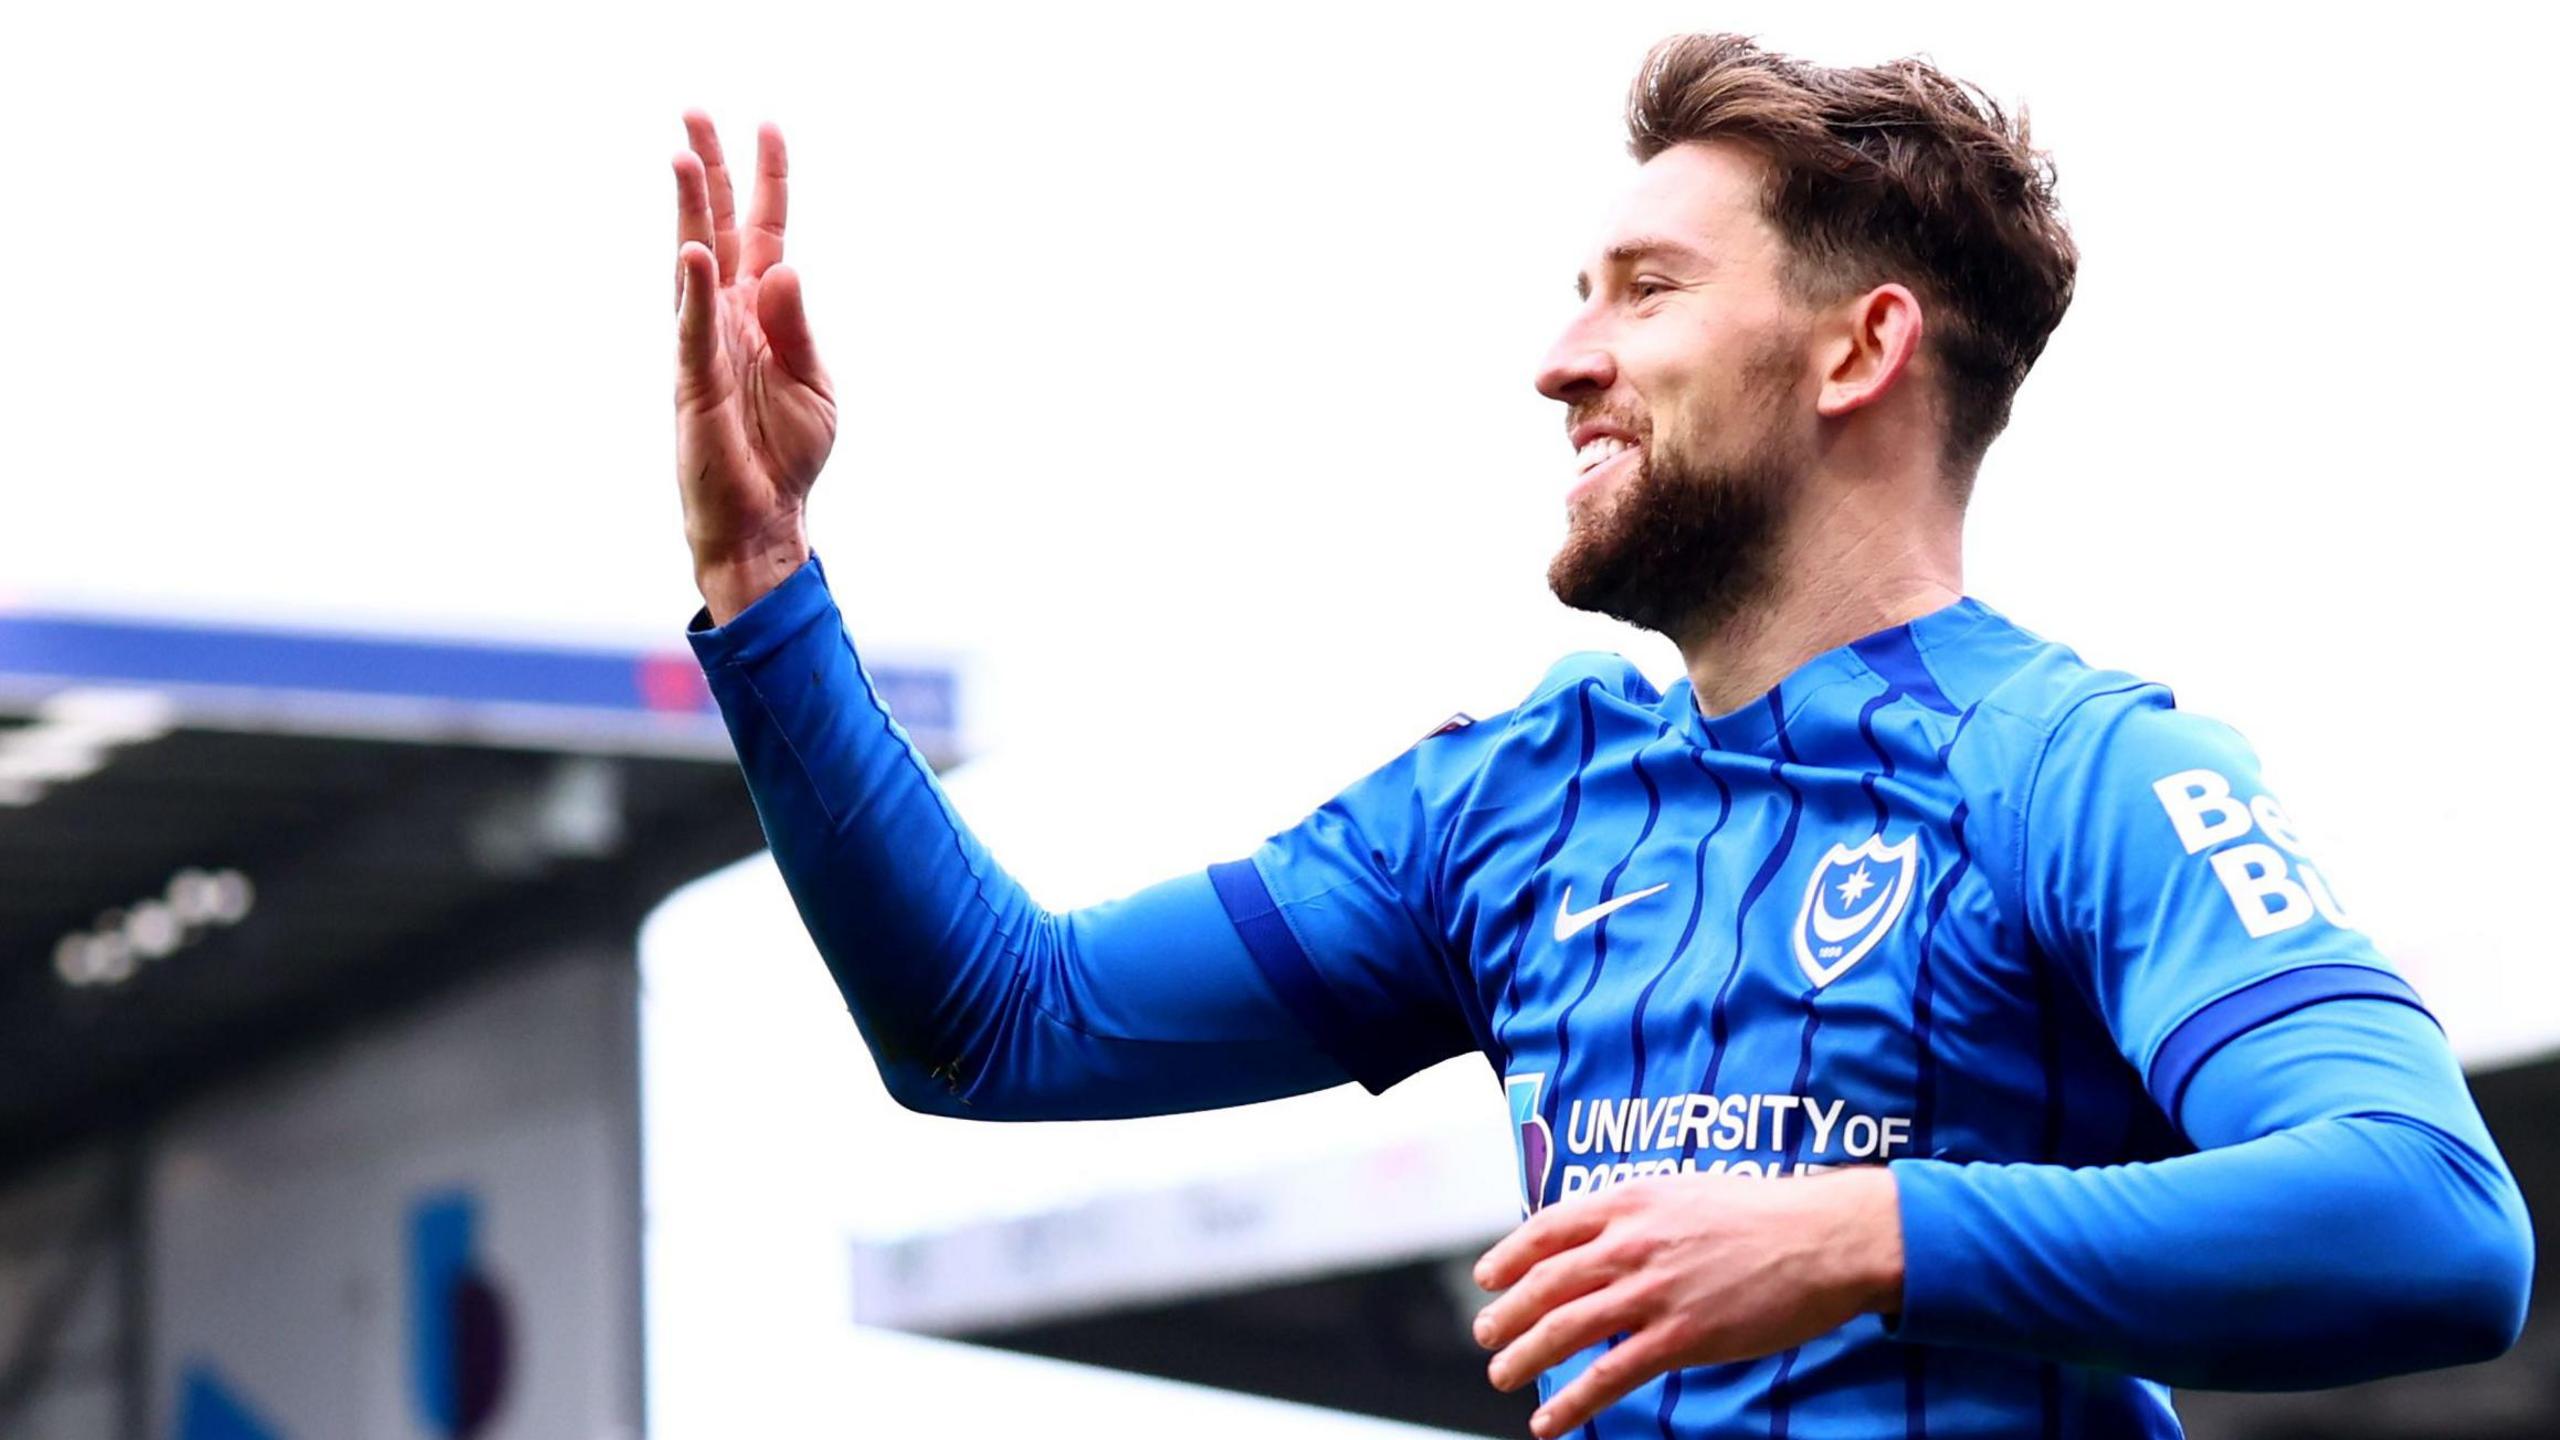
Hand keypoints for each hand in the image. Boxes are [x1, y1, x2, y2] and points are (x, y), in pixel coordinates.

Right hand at [672, 113, 836, 622]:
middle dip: (711, 173)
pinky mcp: (695, 386)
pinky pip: (694, 331)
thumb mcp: (814, 385)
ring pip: (694, 267)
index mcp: (763, 315)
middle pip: (718, 231)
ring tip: (685, 159)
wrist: (766, 521)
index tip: (767, 127)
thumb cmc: (786, 454)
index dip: (768, 183)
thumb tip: (785, 268)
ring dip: (691, 213)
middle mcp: (729, 320)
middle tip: (696, 114)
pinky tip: (692, 251)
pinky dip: (694, 292)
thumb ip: (799, 328)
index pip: (765, 234)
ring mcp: (707, 348)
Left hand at [1470, 1168, 1903, 1438]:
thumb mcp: (1686, 1192)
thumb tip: (1600, 1237)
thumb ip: (1637, 1215)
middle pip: (1545, 1283)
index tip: (1487, 1278)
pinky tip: (1549, 1421)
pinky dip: (1571, 1401)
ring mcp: (1653, 1292)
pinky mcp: (1681, 1338)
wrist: (1824, 1238)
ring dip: (1523, 1356)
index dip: (1508, 1257)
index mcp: (1631, 1200)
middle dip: (1505, 1314)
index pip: (1547, 1228)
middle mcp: (1631, 1243)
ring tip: (1502, 1374)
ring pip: (1564, 1329)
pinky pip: (1609, 1375)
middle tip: (1484, 1334)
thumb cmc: (1765, 1215)